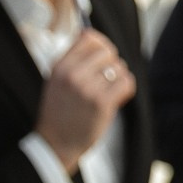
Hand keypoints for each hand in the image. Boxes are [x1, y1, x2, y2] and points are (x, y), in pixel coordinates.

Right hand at [35, 30, 137, 169]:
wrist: (55, 145)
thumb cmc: (58, 114)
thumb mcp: (55, 82)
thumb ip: (72, 61)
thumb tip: (95, 39)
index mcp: (60, 67)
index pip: (89, 37)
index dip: (100, 45)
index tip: (101, 58)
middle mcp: (72, 74)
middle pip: (108, 50)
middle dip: (111, 64)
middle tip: (104, 80)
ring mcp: (87, 88)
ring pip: (119, 67)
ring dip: (118, 78)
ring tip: (107, 92)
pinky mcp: (102, 102)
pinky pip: (127, 82)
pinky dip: (126, 90)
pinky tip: (116, 98)